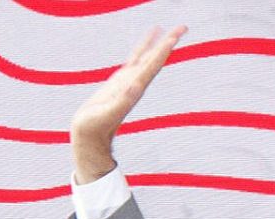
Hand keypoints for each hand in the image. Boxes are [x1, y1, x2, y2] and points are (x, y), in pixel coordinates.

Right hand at [70, 27, 185, 182]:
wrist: (91, 136)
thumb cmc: (95, 128)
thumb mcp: (107, 115)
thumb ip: (122, 102)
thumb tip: (136, 86)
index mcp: (134, 89)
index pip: (151, 67)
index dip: (162, 52)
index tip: (174, 38)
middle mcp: (136, 83)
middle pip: (155, 59)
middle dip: (168, 43)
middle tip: (183, 27)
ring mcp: (130, 80)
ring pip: (147, 57)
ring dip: (158, 43)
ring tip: (169, 28)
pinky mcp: (122, 79)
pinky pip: (135, 59)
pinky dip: (143, 47)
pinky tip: (149, 38)